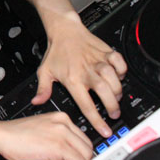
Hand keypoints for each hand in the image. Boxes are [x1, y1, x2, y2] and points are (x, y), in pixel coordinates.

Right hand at [0, 112, 92, 159]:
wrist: (1, 135)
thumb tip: (71, 157)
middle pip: (88, 146)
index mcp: (61, 118)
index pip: (83, 137)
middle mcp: (63, 123)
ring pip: (85, 155)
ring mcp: (62, 133)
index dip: (80, 153)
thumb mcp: (43, 132)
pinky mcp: (58, 146)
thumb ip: (59, 140)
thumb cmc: (16, 135)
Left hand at [31, 16, 127, 137]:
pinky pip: (119, 62)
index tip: (105, 130)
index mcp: (73, 79)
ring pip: (114, 78)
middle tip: (114, 113)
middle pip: (105, 92)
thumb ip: (43, 89)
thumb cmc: (55, 51)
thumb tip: (37, 102)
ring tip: (116, 96)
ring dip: (118, 90)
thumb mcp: (44, 71)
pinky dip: (122, 70)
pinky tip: (119, 75)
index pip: (86, 104)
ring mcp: (98, 61)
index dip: (96, 120)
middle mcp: (87, 71)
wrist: (64, 29)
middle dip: (112, 106)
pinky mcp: (106, 52)